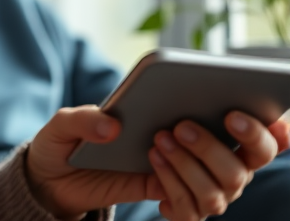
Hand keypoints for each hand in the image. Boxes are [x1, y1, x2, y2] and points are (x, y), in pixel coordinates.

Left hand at [24, 106, 289, 220]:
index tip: (263, 113)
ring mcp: (192, 180)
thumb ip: (82, 119)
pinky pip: (194, 210)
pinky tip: (154, 183)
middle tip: (181, 125)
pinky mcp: (173, 201)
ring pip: (224, 187)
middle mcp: (205, 151)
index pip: (254, 126)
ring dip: (193, 165)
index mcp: (196, 117)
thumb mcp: (64, 124)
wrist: (55, 177)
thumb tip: (114, 126)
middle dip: (226, 144)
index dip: (273, 126)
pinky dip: (178, 194)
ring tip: (156, 143)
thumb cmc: (70, 140)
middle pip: (250, 160)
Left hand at [147, 111, 288, 220]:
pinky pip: (185, 205)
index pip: (269, 146)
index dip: (266, 135)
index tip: (237, 116)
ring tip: (161, 139)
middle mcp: (234, 178)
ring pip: (210, 191)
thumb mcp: (182, 111)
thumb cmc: (168, 128)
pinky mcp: (189, 213)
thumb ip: (201, 102)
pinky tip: (155, 158)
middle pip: (237, 172)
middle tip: (182, 126)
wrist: (136, 163)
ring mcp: (214, 198)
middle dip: (208, 148)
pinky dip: (168, 180)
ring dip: (183, 163)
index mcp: (244, 152)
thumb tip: (209, 85)